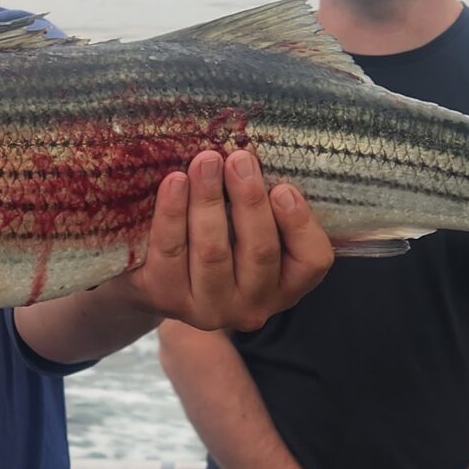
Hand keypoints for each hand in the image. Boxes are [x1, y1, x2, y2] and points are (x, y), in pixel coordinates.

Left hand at [122, 150, 333, 332]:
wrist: (157, 277)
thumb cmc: (219, 240)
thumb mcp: (251, 229)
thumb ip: (264, 205)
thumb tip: (256, 160)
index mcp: (285, 284)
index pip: (311, 262)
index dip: (300, 225)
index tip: (283, 188)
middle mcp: (252, 305)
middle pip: (259, 252)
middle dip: (249, 200)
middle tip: (239, 159)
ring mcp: (208, 308)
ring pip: (213, 252)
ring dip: (209, 201)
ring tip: (205, 162)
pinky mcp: (166, 298)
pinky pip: (170, 252)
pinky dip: (172, 214)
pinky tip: (174, 183)